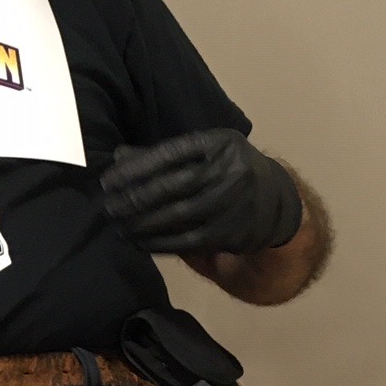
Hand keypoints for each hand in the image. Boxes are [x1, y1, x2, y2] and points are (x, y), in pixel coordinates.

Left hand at [101, 130, 302, 254]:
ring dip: (142, 224)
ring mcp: (232, 202)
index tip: (108, 181)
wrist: (276, 200)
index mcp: (218, 142)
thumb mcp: (204, 152)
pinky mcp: (231, 232)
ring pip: (177, 215)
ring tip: (118, 226)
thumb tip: (117, 157)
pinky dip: (159, 243)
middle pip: (171, 185)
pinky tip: (139, 242)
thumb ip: (164, 155)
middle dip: (134, 198)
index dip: (135, 168)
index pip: (169, 153)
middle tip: (108, 207)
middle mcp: (228, 170)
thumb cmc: (227, 170)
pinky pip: (187, 240)